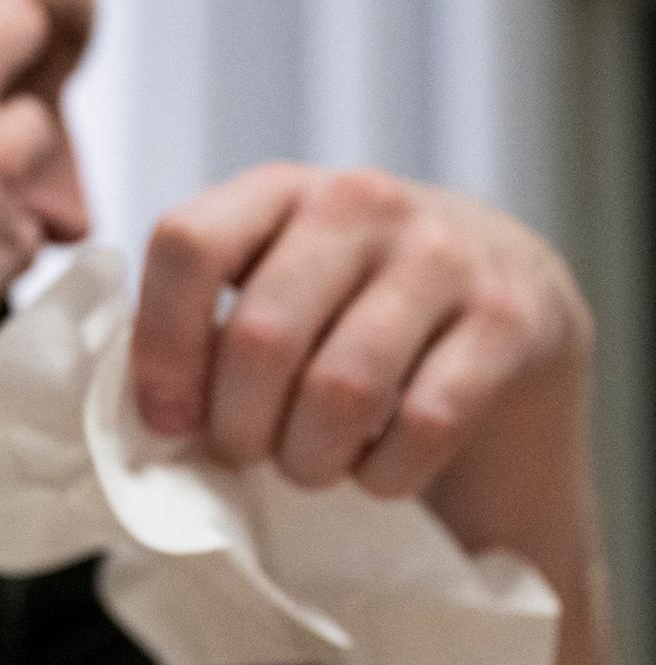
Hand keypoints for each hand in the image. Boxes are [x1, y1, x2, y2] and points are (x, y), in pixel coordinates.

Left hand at [129, 164, 594, 556]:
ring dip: (309, 458)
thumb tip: (150, 416)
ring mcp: (443, 254)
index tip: (167, 419)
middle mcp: (360, 202)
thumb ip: (201, 326)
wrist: (508, 309)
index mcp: (275, 192)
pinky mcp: (512, 319)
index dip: (162, 346)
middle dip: (239, 427)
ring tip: (308, 465)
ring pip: (340, 389)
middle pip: (260, 336)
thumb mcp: (269, 290)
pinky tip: (379, 468)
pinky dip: (386, 473)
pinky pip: (424, 424)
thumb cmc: (349, 316)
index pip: (188, 246)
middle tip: (248, 453)